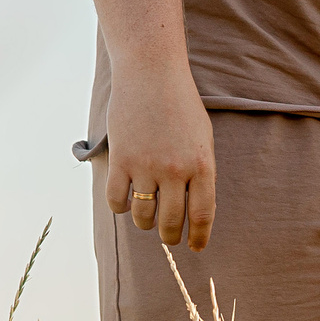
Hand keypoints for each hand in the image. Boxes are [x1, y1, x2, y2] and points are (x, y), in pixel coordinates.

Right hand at [103, 63, 217, 248]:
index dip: (199, 237)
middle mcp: (176, 170)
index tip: (196, 247)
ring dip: (145, 222)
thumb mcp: (202, 137)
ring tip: (147, 216)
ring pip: (143, 216)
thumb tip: (192, 209)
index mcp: (203, 165)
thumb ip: (199, 172)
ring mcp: (146, 166)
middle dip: (170, 236)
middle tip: (168, 237)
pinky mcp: (121, 160)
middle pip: (171, 222)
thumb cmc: (181, 104)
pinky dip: (120, 207)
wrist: (151, 73)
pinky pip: (116, 201)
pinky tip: (125, 200)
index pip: (203, 215)